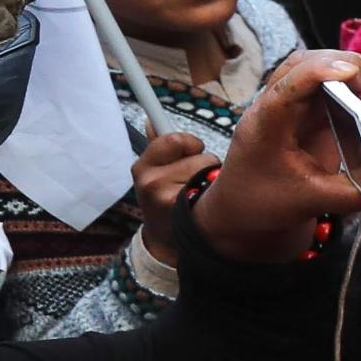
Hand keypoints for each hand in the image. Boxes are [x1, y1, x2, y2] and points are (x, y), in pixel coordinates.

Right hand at [130, 130, 214, 265]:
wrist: (166, 240)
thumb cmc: (167, 199)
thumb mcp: (155, 173)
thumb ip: (159, 147)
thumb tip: (151, 121)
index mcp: (143, 167)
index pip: (175, 140)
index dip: (190, 144)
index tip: (192, 149)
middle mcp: (151, 182)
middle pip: (201, 157)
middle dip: (205, 164)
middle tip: (195, 181)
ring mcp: (168, 199)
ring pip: (212, 173)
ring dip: (214, 180)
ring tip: (201, 194)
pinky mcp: (187, 215)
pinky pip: (217, 192)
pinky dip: (218, 195)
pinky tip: (207, 206)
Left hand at [191, 49, 360, 262]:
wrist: (241, 209)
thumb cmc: (266, 203)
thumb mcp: (313, 202)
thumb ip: (355, 192)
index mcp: (266, 125)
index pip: (289, 84)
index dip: (321, 72)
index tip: (354, 74)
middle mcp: (273, 105)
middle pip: (307, 64)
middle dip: (349, 66)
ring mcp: (289, 104)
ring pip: (318, 66)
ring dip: (356, 67)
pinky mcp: (305, 110)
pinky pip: (329, 83)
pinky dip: (356, 79)